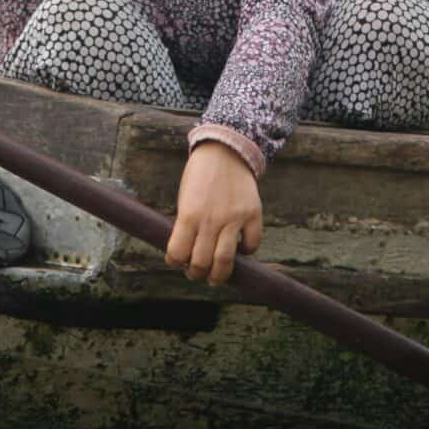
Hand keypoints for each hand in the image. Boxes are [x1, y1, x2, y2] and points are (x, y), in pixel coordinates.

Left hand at [165, 141, 261, 286]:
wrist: (225, 151)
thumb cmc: (199, 176)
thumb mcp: (185, 198)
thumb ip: (187, 225)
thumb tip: (187, 253)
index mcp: (189, 214)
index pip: (178, 253)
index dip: (175, 262)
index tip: (177, 261)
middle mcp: (211, 219)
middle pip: (202, 262)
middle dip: (196, 274)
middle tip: (197, 274)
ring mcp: (234, 218)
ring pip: (225, 260)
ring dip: (219, 275)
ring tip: (216, 277)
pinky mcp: (253, 214)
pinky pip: (252, 244)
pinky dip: (246, 252)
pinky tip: (239, 249)